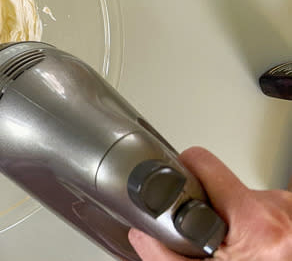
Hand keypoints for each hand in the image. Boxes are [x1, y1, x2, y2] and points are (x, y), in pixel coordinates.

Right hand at [128, 147, 291, 259]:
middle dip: (214, 207)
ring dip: (239, 219)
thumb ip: (167, 255)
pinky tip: (257, 245)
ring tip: (240, 247)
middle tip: (216, 237)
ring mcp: (291, 210)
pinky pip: (267, 208)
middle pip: (224, 185)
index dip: (185, 171)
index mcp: (254, 224)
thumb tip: (141, 234)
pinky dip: (259, 225)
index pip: (204, 165)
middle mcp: (279, 211)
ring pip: (246, 198)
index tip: (179, 181)